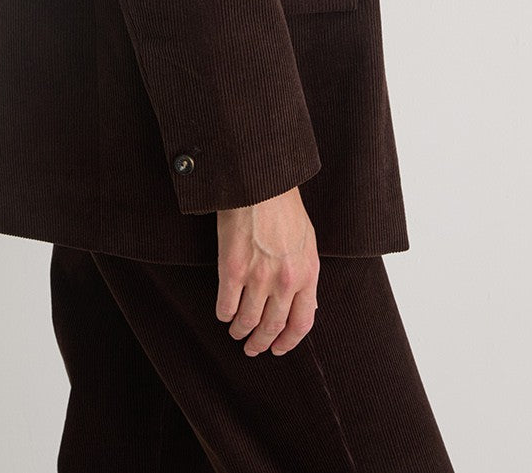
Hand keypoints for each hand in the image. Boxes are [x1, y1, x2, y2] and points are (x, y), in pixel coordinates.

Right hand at [215, 186, 319, 356]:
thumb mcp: (306, 241)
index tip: (278, 349)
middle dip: (261, 343)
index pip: (302, 323)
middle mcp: (285, 281)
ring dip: (240, 331)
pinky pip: (225, 306)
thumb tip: (303, 304)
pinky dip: (223, 314)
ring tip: (235, 331)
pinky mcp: (232, 269)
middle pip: (272, 327)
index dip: (288, 342)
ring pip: (247, 321)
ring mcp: (258, 277)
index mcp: (307, 273)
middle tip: (252, 348)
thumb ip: (304, 274)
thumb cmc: (283, 206)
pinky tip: (223, 312)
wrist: (259, 182)